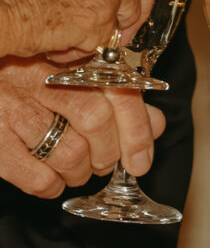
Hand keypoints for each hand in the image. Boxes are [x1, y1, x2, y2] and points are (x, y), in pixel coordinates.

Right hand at [0, 57, 165, 196]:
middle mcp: (37, 79)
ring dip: (82, 173)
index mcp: (63, 60)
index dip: (137, 129)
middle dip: (109, 153)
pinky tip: (51, 179)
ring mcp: (12, 109)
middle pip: (95, 119)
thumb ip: (116, 100)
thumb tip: (156, 123)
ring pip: (70, 153)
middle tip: (103, 162)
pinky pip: (38, 178)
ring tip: (76, 169)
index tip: (143, 159)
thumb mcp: (69, 81)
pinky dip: (53, 187)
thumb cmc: (23, 83)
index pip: (116, 90)